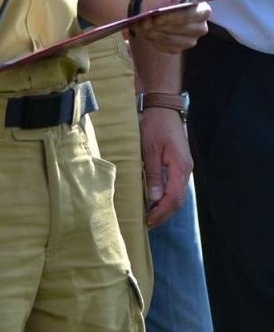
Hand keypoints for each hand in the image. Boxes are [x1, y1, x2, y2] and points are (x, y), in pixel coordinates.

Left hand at [130, 0, 209, 53]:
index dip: (174, 17)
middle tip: (146, 21)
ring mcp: (189, 40)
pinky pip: (165, 47)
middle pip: (183, 30)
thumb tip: (183, 1)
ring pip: (173, 40)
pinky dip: (153, 40)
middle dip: (162, 25)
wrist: (151, 5)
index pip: (192, 16)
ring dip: (155, 33)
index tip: (157, 16)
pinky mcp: (177, 48)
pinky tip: (146, 31)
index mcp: (202, 11)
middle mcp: (200, 28)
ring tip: (142, 25)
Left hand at [140, 106, 191, 226]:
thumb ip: (153, 174)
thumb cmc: (154, 125)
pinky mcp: (178, 164)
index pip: (173, 199)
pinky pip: (174, 185)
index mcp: (180, 168)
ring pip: (177, 194)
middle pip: (177, 200)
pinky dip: (165, 196)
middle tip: (147, 223)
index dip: (161, 212)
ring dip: (164, 206)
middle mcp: (185, 170)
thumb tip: (154, 198)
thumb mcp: (149, 149)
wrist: (163, 108)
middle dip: (163, 213)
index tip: (148, 221)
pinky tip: (154, 199)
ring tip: (149, 215)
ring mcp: (183, 167)